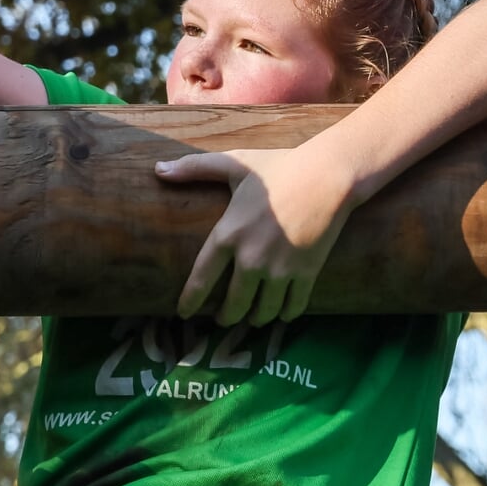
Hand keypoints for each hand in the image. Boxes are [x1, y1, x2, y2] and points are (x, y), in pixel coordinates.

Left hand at [155, 147, 357, 325]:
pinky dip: (286, 314)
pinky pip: (293, 306)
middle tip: (222, 320)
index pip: (201, 279)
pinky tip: (281, 314)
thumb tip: (158, 170)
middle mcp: (252, 259)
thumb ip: (194, 168)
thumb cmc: (279, 167)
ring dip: (256, 319)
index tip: (184, 314)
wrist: (329, 175)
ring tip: (252, 319)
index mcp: (228, 235)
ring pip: (263, 311)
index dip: (191, 301)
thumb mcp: (234, 165)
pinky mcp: (307, 273)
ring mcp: (281, 270)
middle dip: (226, 318)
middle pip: (234, 305)